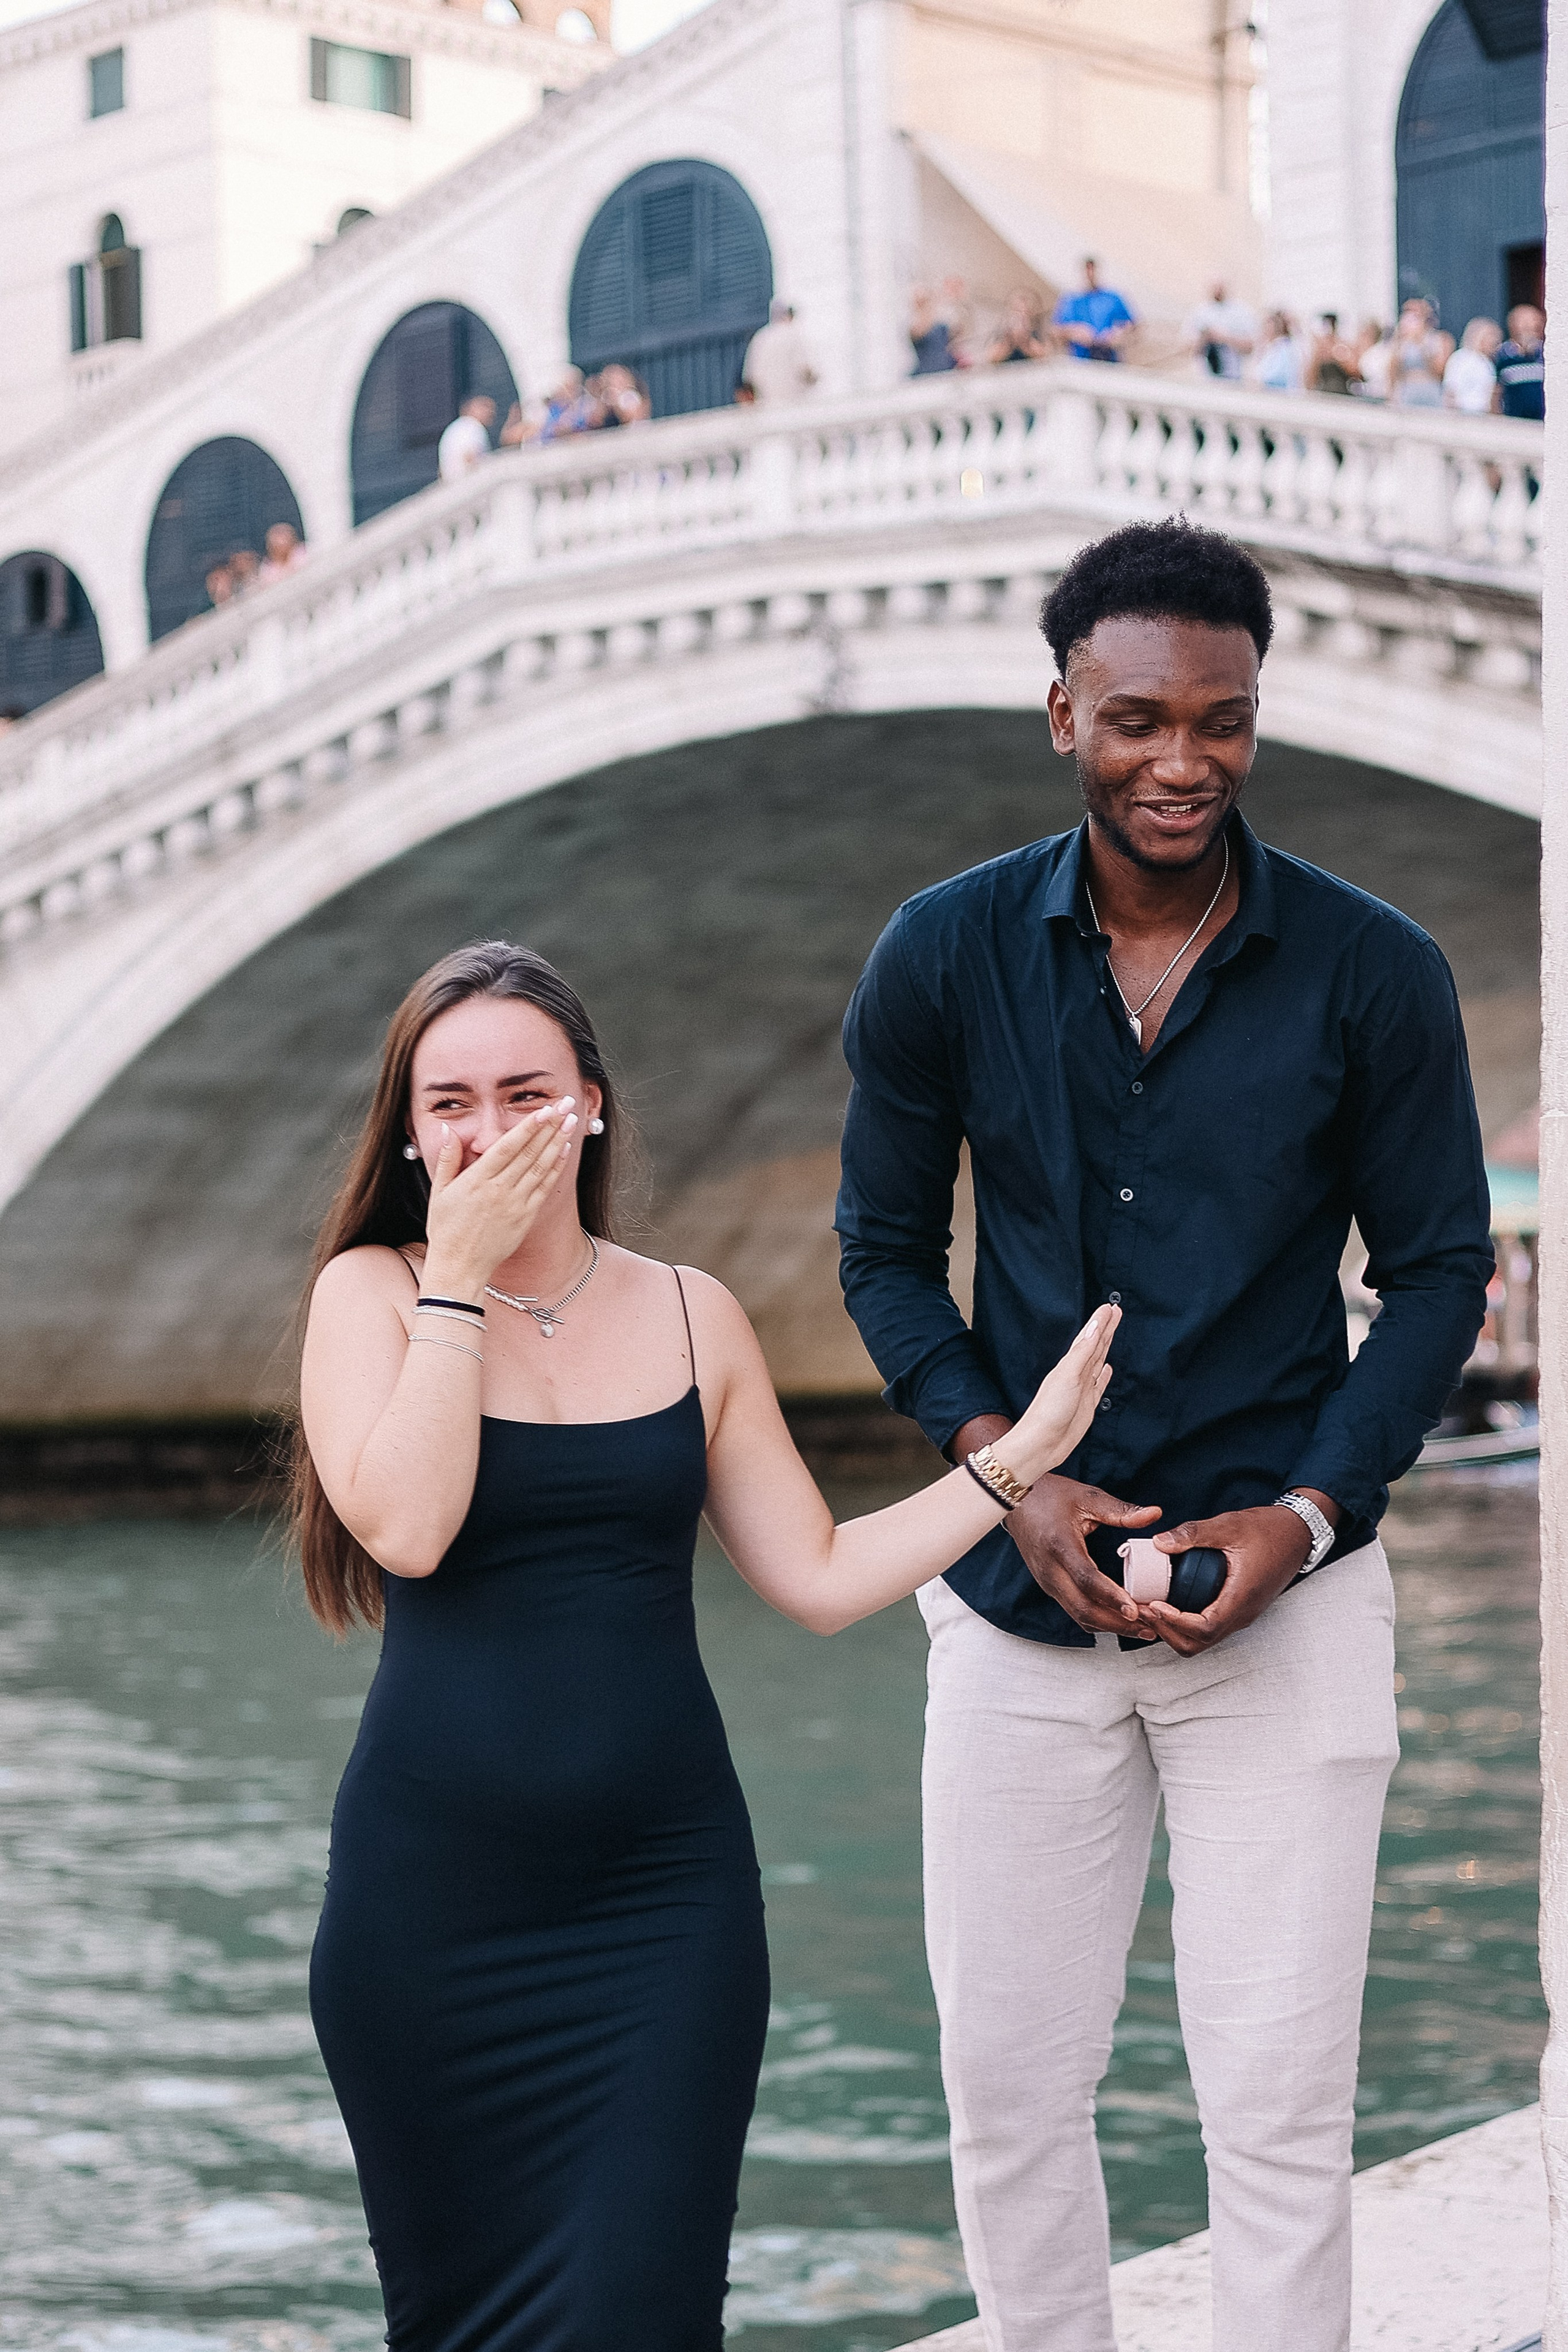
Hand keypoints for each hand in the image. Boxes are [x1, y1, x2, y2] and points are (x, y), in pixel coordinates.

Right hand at [420, 1102, 575, 1295]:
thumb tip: (448, 1130)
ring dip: (558, 1142)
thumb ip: (447, 1159)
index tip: (545, 1109)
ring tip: (571, 1121)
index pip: (508, 1146)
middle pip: (531, 1151)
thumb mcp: (438, 1192)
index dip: (529, 1126)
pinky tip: (565, 1151)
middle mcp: (500, 1190)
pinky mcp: (526, 1217)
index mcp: (477, 1181)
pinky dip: (556, 1168)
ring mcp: (516, 1204)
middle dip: (551, 1126)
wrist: (460, 1267)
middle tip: (566, 1104)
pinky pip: (544, 1188)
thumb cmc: (446, 1230)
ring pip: (541, 1167)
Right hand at [950, 1400, 1161, 1637]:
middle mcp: (1050, 1569)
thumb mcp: (1087, 1496)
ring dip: (1111, 1627)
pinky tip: (1120, 1620)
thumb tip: (1155, 1514)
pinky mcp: (1049, 1587)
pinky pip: (1074, 1611)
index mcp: (1060, 1545)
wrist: (1016, 1500)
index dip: (1111, 1596)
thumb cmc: (1051, 1496)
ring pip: (1079, 1615)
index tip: (1134, 1610)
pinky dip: (1099, 1621)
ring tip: (1143, 1629)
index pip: (1086, 1579)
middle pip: (1083, 1608)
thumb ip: (1121, 1510)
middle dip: (1118, 1623)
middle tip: (1150, 1628)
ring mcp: (1047, 1582)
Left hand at [1005, 1305, 1120, 1483]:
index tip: (1111, 1306)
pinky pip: (1099, 1385)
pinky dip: (1104, 1375)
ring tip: (1112, 1332)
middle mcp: (1076, 1374)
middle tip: (1115, 1311)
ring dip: (1105, 1347)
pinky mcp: (1087, 1406)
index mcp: (1070, 1364)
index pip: (1090, 1337)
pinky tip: (1107, 1369)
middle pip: (1095, 1346)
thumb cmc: (1048, 1411)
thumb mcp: (1068, 1376)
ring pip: (1098, 1361)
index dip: (1100, 1322)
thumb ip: (1083, 1352)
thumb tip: (1095, 1327)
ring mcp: (1082, 1390)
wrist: (1041, 1444)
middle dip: (1106, 1328)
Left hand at [1142, 1504, 1316, 1655]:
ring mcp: (1242, 1614)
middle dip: (1167, 1631)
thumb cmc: (1268, 1530)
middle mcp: (1242, 1613)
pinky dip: (1186, 1623)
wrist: (1297, 1534)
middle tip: (1143, 1609)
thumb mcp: (1229, 1525)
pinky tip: (1171, 1603)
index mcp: (1241, 1597)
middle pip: (1199, 1643)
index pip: (1204, 1628)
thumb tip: (1159, 1543)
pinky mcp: (1239, 1609)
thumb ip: (1193, 1533)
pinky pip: (1210, 1627)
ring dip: (1175, 1629)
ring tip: (1151, 1607)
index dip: (1175, 1622)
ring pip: (1204, 1639)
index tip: (1153, 1605)